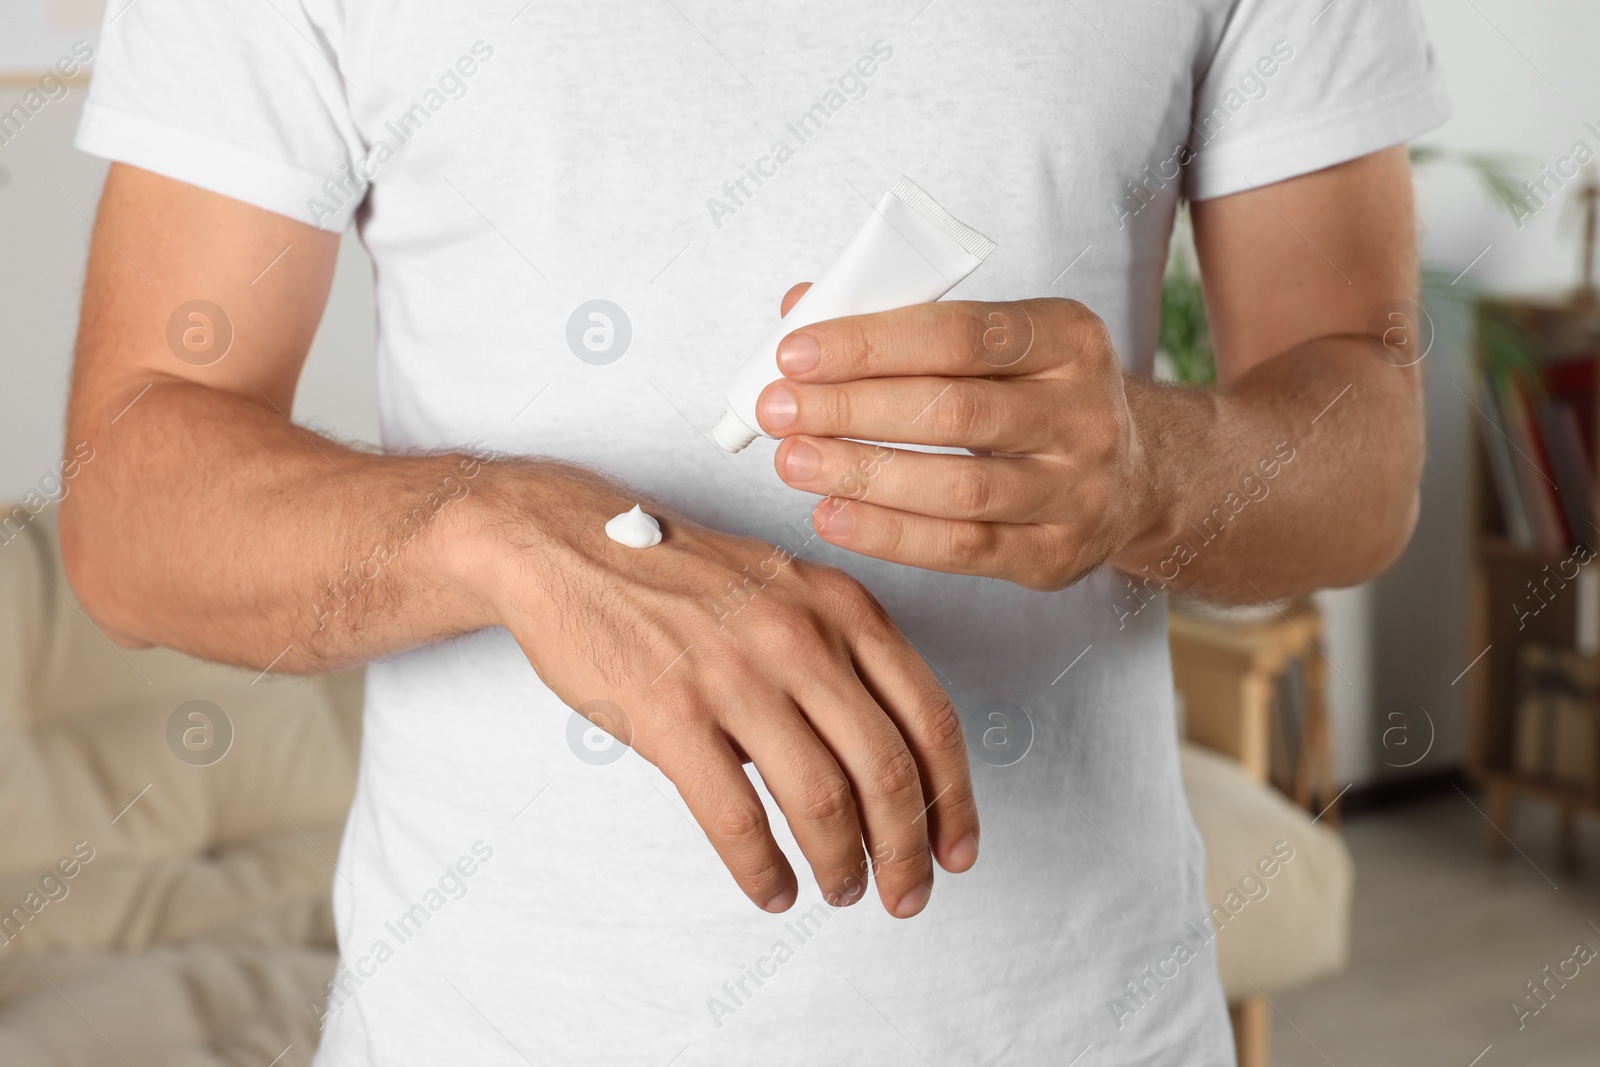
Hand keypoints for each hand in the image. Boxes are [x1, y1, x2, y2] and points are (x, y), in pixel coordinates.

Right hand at [464, 464, 978, 916]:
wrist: (570, 546)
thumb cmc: (678, 574)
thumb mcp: (786, 588)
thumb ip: (840, 657)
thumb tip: (874, 761)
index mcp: (842, 608)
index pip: (929, 717)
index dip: (953, 798)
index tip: (955, 847)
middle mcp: (802, 639)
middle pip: (887, 770)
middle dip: (906, 851)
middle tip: (905, 894)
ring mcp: (736, 675)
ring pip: (822, 801)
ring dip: (841, 866)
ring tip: (841, 892)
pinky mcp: (671, 714)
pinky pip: (737, 818)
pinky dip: (763, 870)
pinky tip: (772, 889)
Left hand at [755, 290, 1162, 590]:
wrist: (1134, 476)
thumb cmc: (1032, 395)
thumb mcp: (995, 343)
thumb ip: (902, 319)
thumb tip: (800, 307)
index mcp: (1067, 337)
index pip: (959, 333)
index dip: (870, 343)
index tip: (794, 354)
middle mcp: (1083, 412)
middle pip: (954, 411)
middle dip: (852, 409)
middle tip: (776, 412)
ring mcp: (1077, 489)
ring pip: (958, 488)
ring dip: (862, 475)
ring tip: (792, 463)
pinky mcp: (1056, 553)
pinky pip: (963, 548)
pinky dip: (889, 536)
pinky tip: (833, 517)